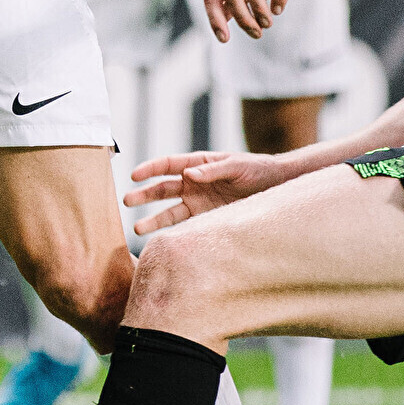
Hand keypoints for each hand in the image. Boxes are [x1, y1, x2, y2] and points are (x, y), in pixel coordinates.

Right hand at [125, 149, 294, 231]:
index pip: (167, 165)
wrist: (277, 186)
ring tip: (136, 229)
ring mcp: (199, 202)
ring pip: (169, 211)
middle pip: (162, 189)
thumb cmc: (257, 169)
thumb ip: (212, 170)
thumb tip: (189, 174)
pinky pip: (186, 226)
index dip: (150, 169)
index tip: (134, 175)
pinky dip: (173, 232)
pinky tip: (160, 240)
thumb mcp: (237, 166)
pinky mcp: (207, 218)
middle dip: (143, 195)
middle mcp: (194, 183)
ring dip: (153, 219)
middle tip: (126, 201)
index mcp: (198, 164)